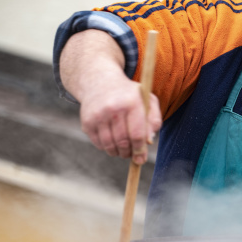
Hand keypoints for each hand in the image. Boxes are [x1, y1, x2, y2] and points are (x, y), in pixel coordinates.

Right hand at [60, 29, 161, 164]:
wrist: (100, 81)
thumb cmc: (130, 95)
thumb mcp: (148, 100)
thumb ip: (154, 119)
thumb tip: (149, 140)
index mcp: (132, 102)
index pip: (137, 134)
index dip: (140, 150)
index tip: (142, 159)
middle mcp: (113, 108)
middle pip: (123, 142)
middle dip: (129, 153)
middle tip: (132, 155)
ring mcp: (98, 115)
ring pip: (110, 145)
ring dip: (118, 153)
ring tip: (123, 151)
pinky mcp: (87, 122)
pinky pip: (99, 143)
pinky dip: (107, 148)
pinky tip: (112, 143)